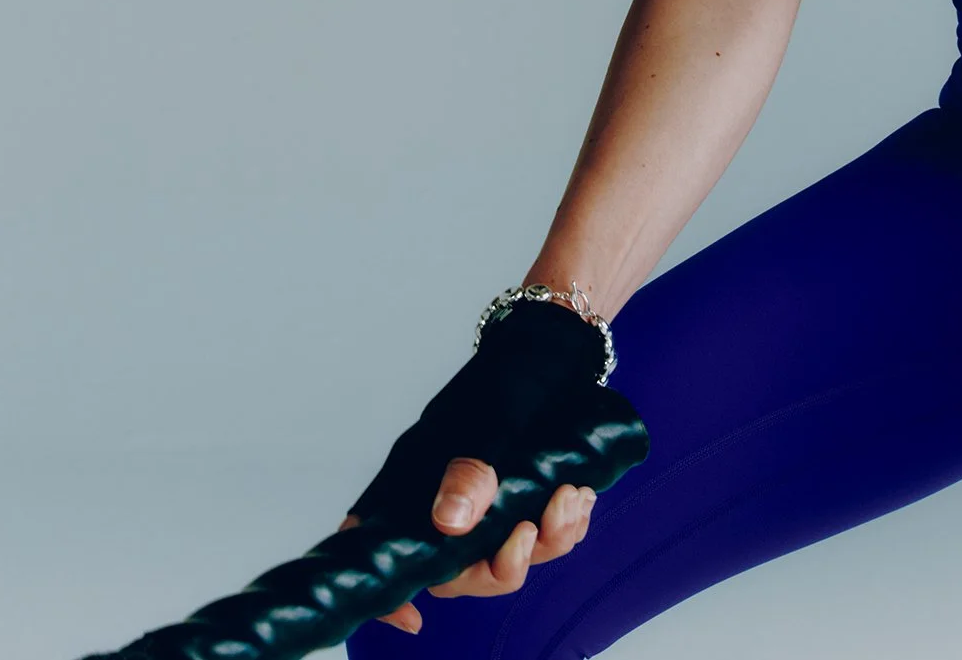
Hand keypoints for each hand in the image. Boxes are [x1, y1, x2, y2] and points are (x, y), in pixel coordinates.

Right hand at [340, 299, 647, 635]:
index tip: (414, 615)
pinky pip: (541, 539)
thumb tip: (450, 522)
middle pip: (457, 569)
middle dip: (499, 567)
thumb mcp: (495, 416)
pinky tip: (578, 496)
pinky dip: (563, 526)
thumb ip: (473, 466)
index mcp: (421, 476)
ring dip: (544, 541)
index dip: (389, 590)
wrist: (563, 345)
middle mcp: (450, 495)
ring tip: (569, 498)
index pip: (383, 542)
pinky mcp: (526, 497)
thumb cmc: (516, 371)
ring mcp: (490, 500)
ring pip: (505, 558)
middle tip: (530, 532)